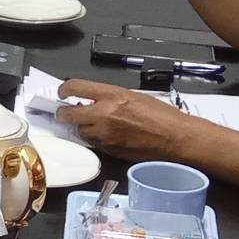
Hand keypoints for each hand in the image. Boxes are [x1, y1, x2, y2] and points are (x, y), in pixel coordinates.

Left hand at [54, 79, 197, 161]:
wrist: (175, 138)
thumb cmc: (161, 115)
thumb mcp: (133, 96)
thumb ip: (109, 97)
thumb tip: (91, 100)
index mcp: (112, 95)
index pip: (76, 87)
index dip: (64, 90)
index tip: (63, 93)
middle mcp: (104, 114)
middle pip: (68, 114)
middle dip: (64, 113)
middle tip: (65, 112)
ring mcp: (105, 135)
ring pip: (80, 131)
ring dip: (83, 127)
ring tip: (95, 124)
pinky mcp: (109, 151)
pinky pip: (94, 144)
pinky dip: (96, 139)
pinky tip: (108, 135)